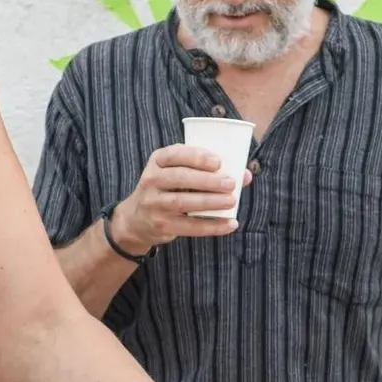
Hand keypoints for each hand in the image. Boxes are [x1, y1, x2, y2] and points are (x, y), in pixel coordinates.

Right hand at [110, 145, 251, 253]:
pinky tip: (230, 224)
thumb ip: (205, 170)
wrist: (136, 218)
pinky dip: (212, 226)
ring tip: (231, 201)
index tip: (218, 162)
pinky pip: (189, 226)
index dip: (196, 157)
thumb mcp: (176, 172)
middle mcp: (151, 180)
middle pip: (180, 178)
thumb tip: (244, 175)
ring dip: (210, 202)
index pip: (174, 154)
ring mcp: (154, 204)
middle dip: (207, 181)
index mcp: (157, 161)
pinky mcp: (161, 225)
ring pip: (183, 202)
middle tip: (230, 183)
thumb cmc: (167, 188)